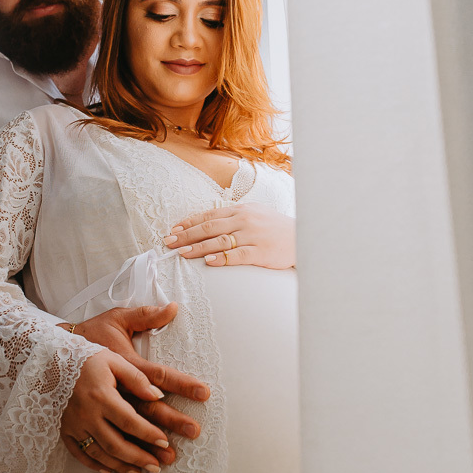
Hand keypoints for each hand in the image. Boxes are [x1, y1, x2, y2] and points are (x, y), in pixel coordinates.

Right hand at [60, 304, 209, 472]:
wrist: (48, 358)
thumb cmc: (86, 355)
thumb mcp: (113, 359)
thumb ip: (137, 377)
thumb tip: (158, 394)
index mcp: (101, 394)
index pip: (130, 420)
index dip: (149, 433)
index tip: (166, 442)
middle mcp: (86, 413)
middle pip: (115, 443)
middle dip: (139, 457)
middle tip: (158, 466)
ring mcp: (73, 425)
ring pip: (100, 453)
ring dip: (121, 466)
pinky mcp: (64, 430)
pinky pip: (80, 454)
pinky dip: (95, 466)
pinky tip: (110, 471)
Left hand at [163, 203, 295, 268]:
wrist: (303, 237)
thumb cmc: (276, 228)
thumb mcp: (255, 214)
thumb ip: (234, 216)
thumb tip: (209, 221)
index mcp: (241, 210)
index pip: (209, 215)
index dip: (189, 222)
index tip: (173, 230)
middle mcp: (244, 220)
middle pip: (209, 227)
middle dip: (186, 235)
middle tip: (169, 243)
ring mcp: (252, 235)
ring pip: (219, 241)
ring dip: (198, 247)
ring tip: (182, 253)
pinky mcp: (261, 251)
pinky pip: (238, 255)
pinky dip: (222, 258)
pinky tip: (209, 262)